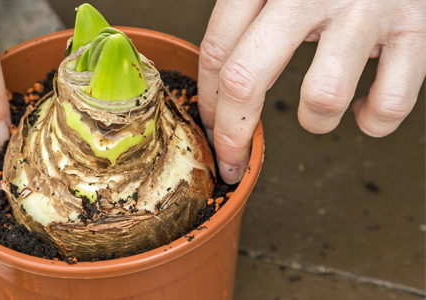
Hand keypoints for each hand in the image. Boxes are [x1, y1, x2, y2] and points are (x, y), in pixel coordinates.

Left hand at [198, 0, 425, 183]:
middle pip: (245, 79)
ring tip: (316, 114)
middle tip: (233, 158)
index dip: (206, 100)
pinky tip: (364, 107)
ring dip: (314, 123)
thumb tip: (216, 72)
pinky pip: (391, 102)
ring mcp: (364, 11)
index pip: (215, 51)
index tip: (209, 126)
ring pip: (320, 98)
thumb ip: (247, 10)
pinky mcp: (415, 28)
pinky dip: (375, 120)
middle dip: (233, 133)